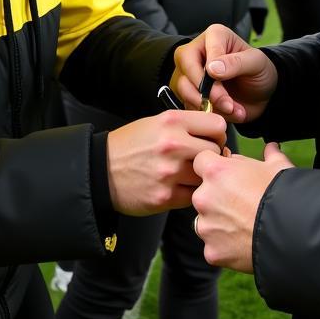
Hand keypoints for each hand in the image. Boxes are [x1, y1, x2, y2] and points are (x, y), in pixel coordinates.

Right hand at [106, 110, 226, 215]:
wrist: (101, 170)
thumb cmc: (131, 144)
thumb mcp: (157, 122)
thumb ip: (187, 125)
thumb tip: (218, 134)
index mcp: (172, 121)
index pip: (218, 125)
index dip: (217, 133)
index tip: (211, 139)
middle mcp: (173, 145)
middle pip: (216, 151)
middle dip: (213, 155)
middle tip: (201, 159)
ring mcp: (170, 172)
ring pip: (207, 175)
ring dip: (202, 176)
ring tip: (189, 173)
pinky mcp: (165, 197)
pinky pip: (193, 195)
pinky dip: (190, 192)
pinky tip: (178, 186)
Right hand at [171, 23, 277, 123]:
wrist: (261, 94)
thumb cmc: (259, 71)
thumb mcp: (256, 63)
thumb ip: (236, 63)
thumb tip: (211, 69)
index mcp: (213, 36)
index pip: (197, 52)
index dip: (207, 70)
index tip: (223, 80)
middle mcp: (196, 52)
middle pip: (185, 72)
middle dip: (207, 92)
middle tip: (228, 104)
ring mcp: (190, 74)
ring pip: (184, 90)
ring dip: (210, 105)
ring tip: (233, 109)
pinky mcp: (190, 94)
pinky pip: (190, 106)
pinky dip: (209, 114)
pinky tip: (228, 113)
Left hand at [192, 142, 292, 272]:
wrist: (293, 233)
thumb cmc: (284, 195)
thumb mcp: (278, 167)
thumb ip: (269, 154)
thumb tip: (271, 148)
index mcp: (216, 171)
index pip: (201, 161)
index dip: (215, 166)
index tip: (227, 174)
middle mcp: (204, 197)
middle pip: (203, 193)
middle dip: (217, 196)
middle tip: (242, 203)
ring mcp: (206, 226)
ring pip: (206, 220)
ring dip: (219, 222)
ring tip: (245, 224)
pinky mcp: (211, 251)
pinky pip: (213, 245)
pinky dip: (225, 245)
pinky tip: (244, 242)